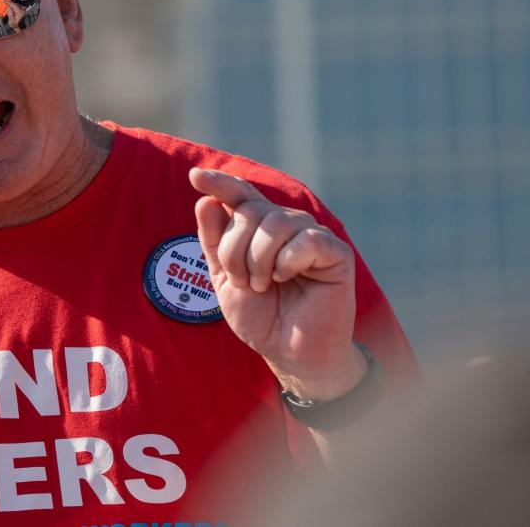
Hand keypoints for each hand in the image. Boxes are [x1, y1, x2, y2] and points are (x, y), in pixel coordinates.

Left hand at [189, 167, 365, 400]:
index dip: (219, 183)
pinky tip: (287, 279)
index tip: (194, 176)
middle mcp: (285, 224)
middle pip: (249, 211)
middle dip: (234, 249)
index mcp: (258, 228)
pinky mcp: (335, 252)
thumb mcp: (224, 279)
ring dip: (258, 260)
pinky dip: (286, 262)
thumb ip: (214, 242)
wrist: (288, 353)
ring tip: (263, 286)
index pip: (239, 194)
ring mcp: (311, 235)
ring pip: (274, 223)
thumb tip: (205, 200)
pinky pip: (304, 239)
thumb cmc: (260, 317)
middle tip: (243, 282)